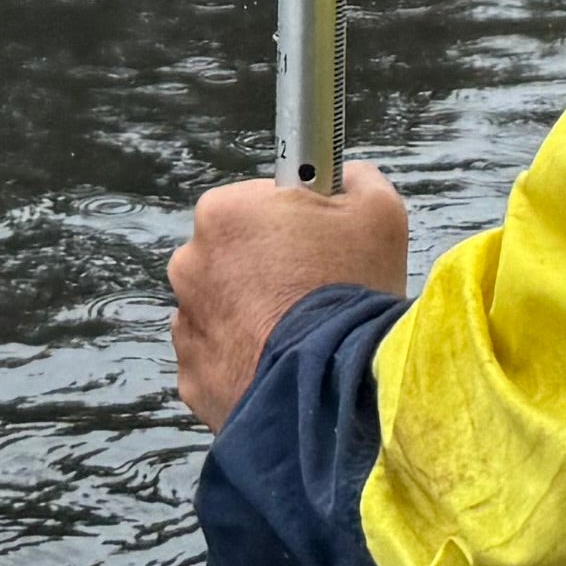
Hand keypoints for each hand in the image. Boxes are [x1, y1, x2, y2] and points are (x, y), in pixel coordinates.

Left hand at [167, 158, 411, 428]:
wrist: (335, 389)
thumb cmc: (352, 292)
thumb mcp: (379, 212)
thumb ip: (356, 179)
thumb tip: (346, 176)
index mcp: (224, 213)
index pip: (256, 205)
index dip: (291, 223)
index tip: (317, 243)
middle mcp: (189, 263)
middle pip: (233, 257)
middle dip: (266, 270)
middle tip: (313, 291)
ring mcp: (186, 325)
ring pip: (223, 309)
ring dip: (252, 317)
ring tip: (301, 336)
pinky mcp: (191, 378)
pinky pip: (219, 359)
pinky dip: (244, 361)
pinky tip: (283, 366)